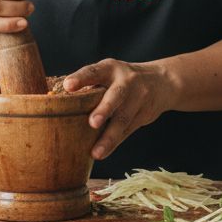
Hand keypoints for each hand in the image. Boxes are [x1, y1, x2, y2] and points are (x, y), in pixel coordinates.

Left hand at [63, 59, 178, 160]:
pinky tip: (103, 152)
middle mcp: (126, 81)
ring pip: (123, 119)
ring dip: (109, 137)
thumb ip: (90, 85)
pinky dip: (115, 143)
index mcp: (111, 69)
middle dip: (105, 109)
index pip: (94, 71)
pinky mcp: (143, 115)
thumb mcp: (109, 73)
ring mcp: (138, 99)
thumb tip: (58, 102)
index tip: (67, 86)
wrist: (162, 82)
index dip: (81, 78)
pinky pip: (127, 131)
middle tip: (92, 123)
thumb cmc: (122, 79)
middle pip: (116, 95)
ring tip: (96, 152)